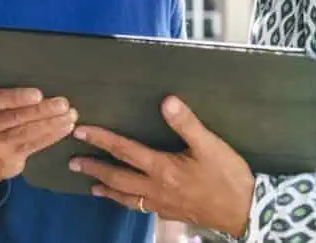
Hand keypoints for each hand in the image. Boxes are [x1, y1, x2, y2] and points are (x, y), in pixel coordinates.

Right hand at [0, 88, 77, 198]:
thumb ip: (9, 99)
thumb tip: (46, 88)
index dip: (17, 97)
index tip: (39, 94)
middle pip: (14, 118)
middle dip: (42, 110)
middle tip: (63, 104)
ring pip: (26, 133)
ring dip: (52, 123)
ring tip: (71, 115)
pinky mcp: (8, 159)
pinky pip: (34, 145)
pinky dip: (52, 135)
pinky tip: (66, 127)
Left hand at [70, 96, 254, 237]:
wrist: (242, 211)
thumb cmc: (227, 176)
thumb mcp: (210, 145)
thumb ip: (187, 124)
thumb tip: (167, 101)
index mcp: (162, 168)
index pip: (125, 151)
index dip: (102, 139)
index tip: (81, 131)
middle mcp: (155, 188)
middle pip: (118, 177)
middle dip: (95, 168)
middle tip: (73, 163)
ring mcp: (161, 204)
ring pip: (126, 197)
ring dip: (107, 189)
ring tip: (93, 186)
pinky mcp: (170, 214)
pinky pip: (140, 207)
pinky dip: (128, 202)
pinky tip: (131, 200)